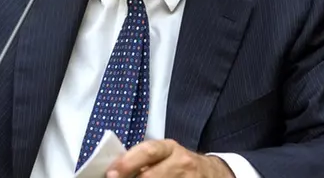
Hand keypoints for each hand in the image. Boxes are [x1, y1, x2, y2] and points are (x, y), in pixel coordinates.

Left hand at [107, 139, 234, 177]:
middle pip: (151, 176)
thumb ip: (143, 160)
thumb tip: (114, 172)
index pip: (147, 152)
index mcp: (169, 148)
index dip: (127, 163)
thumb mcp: (165, 154)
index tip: (110, 174)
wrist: (212, 173)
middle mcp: (181, 162)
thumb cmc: (179, 163)